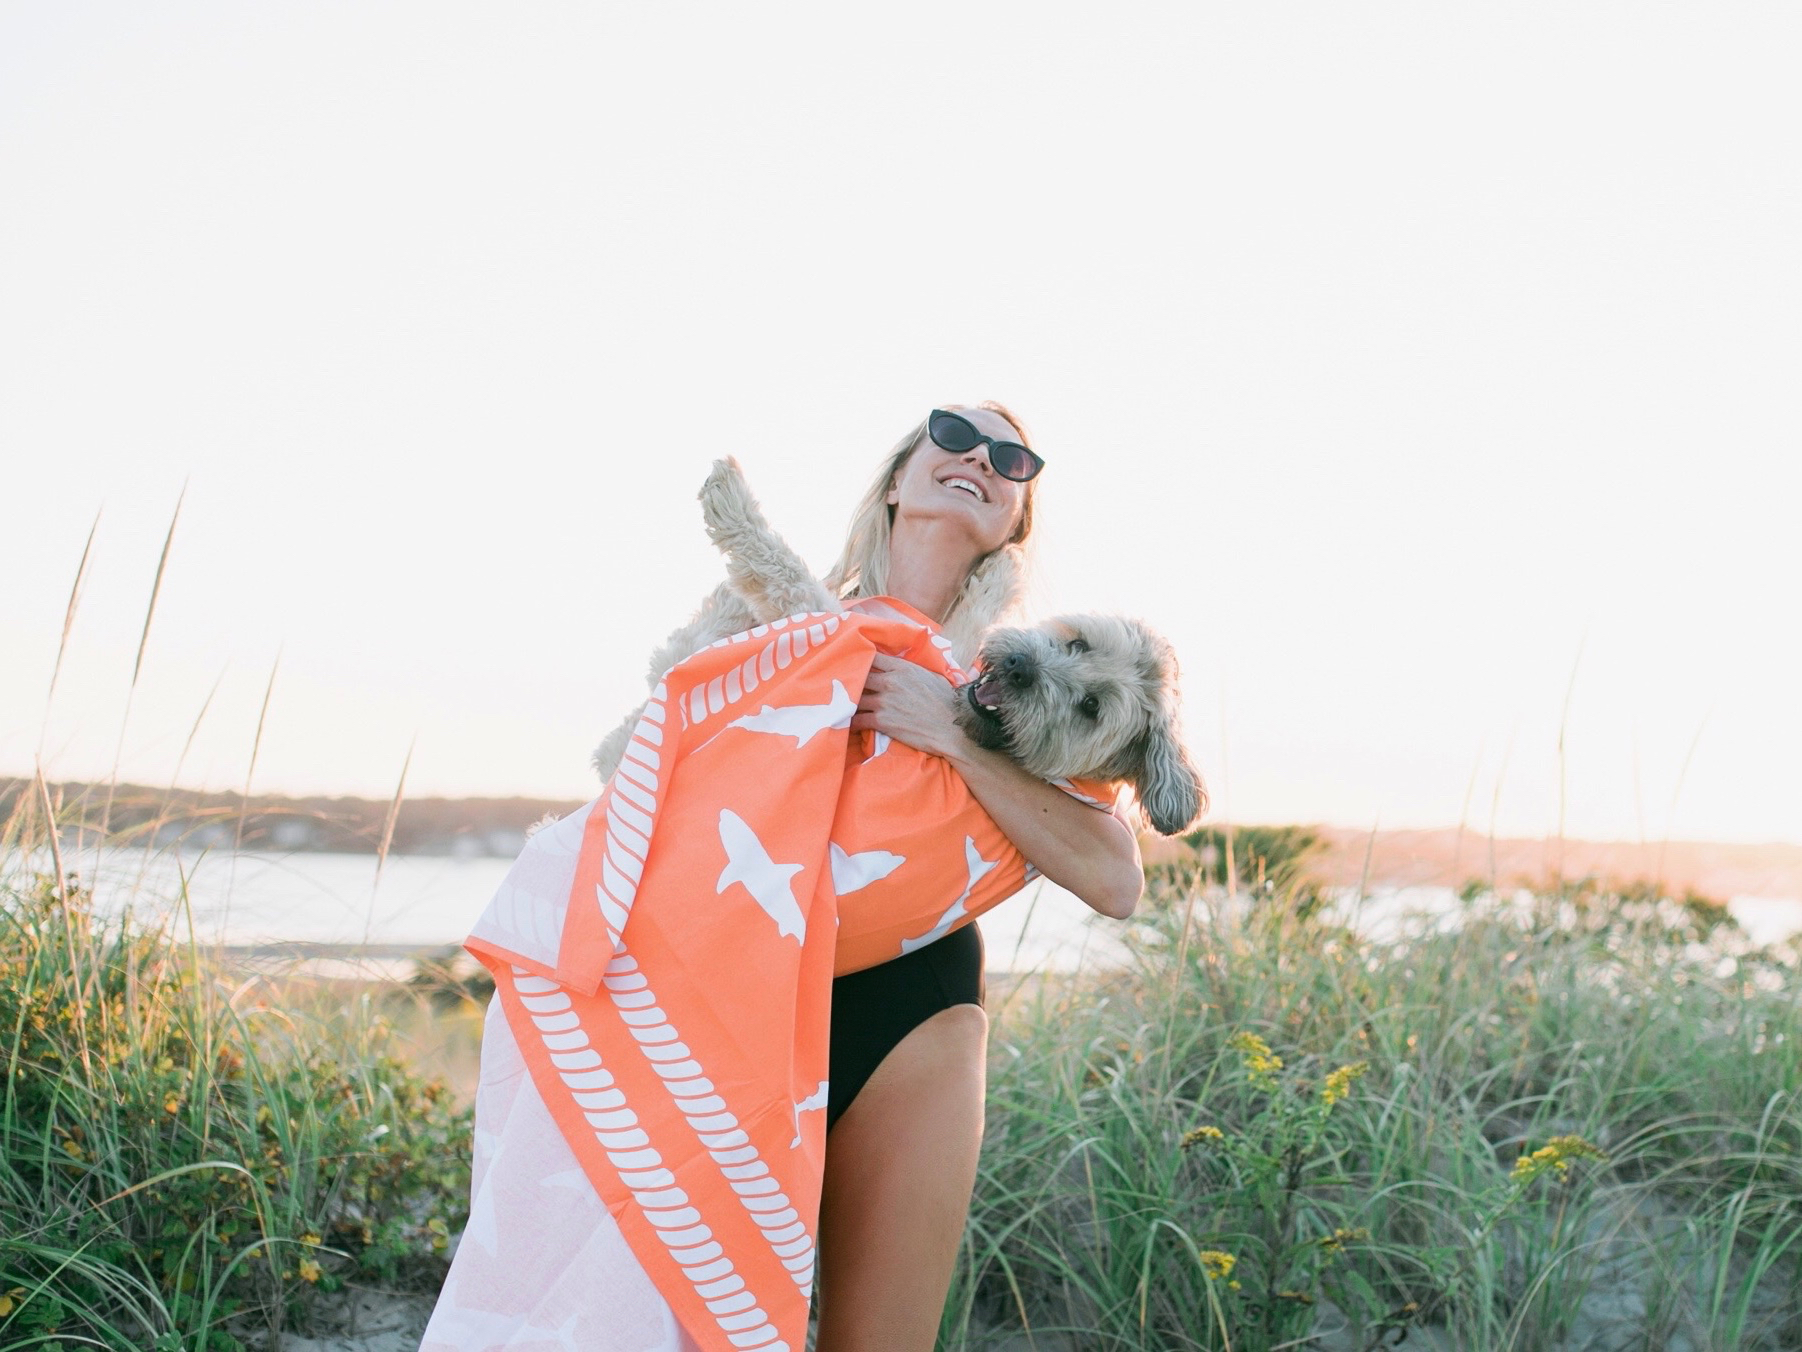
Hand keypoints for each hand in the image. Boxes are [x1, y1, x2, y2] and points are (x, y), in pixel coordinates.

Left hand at [849, 653, 969, 760]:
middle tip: (842, 686)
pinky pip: (858, 720)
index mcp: (902, 667)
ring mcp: (884, 701)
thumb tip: (901, 668)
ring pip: (855, 698)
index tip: (855, 665)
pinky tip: (847, 723)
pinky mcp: (881, 721)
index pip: (872, 657)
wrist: (952, 726)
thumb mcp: (929, 675)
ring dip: (848, 702)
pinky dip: (851, 722)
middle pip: (859, 676)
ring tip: (842, 705)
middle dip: (851, 681)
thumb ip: (910, 670)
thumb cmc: (945, 701)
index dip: (861, 660)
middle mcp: (889, 681)